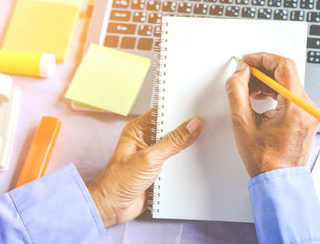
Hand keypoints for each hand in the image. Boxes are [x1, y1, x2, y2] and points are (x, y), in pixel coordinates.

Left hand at [87, 109, 201, 226]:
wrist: (113, 208)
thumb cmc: (119, 182)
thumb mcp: (149, 159)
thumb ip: (172, 142)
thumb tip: (192, 126)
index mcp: (138, 129)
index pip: (162, 113)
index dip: (179, 111)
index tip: (197, 111)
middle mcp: (146, 139)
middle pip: (170, 128)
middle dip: (185, 129)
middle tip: (205, 125)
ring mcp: (153, 154)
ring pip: (175, 145)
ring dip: (186, 146)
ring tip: (204, 141)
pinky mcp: (159, 168)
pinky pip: (176, 160)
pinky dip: (185, 160)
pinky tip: (196, 159)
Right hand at [226, 52, 318, 176]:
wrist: (277, 180)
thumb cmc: (264, 160)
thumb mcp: (242, 122)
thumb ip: (237, 91)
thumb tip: (240, 72)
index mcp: (296, 107)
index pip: (284, 66)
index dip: (263, 58)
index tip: (248, 60)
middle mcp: (307, 108)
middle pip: (286, 74)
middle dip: (261, 71)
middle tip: (243, 75)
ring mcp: (307, 113)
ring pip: (287, 84)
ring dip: (266, 82)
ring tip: (247, 90)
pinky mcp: (304, 117)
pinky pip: (289, 95)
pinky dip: (272, 92)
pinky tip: (258, 97)